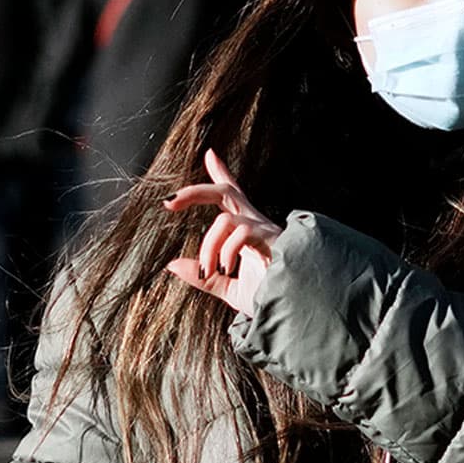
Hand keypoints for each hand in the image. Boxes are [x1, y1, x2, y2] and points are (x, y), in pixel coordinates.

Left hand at [162, 149, 282, 317]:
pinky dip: (225, 251)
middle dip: (195, 192)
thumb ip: (202, 276)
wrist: (294, 308)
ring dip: (208, 246)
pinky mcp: (271, 240)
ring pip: (225, 220)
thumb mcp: (228, 287)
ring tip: (208, 270)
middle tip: (169, 202)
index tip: (210, 155)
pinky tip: (225, 268)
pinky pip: (240, 233)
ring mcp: (264, 230)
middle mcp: (255, 224)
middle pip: (225, 192)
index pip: (233, 195)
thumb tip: (172, 264)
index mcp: (246, 230)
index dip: (222, 173)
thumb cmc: (268, 296)